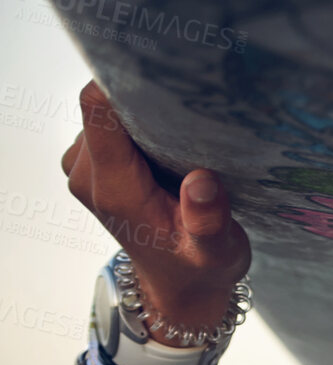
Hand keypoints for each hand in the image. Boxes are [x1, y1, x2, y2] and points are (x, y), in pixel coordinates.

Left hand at [61, 80, 250, 346]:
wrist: (179, 286)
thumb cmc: (200, 267)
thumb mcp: (215, 252)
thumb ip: (207, 221)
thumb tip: (201, 183)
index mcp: (115, 190)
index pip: (99, 111)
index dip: (127, 84)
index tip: (167, 78)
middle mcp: (88, 174)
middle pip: (102, 106)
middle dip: (142, 98)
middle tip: (190, 106)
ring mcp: (85, 168)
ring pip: (105, 112)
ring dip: (141, 112)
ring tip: (182, 130)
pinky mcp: (91, 164)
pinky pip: (106, 124)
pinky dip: (136, 124)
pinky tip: (168, 142)